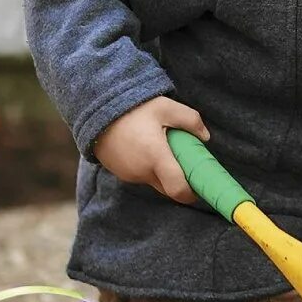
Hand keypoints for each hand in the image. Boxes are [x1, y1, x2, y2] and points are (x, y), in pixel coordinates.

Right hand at [93, 96, 210, 204]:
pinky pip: (140, 175)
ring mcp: (128, 174)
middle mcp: (142, 172)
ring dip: (162, 171)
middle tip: (185, 161)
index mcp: (156, 158)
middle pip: (168, 188)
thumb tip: (205, 137)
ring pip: (154, 180)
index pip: (178, 190)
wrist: (96, 110)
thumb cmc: (134, 109)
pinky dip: (148, 168)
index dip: (192, 193)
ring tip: (162, 148)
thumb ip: (190, 120)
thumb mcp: (166, 107)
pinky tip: (147, 148)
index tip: (200, 186)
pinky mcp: (119, 173)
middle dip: (180, 180)